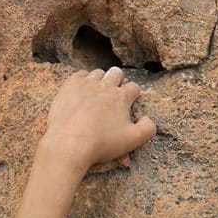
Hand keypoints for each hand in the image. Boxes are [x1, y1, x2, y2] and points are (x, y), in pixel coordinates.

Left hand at [40, 67, 155, 171]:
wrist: (68, 144)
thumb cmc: (102, 143)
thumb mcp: (134, 140)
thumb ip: (148, 128)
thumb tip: (146, 117)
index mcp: (121, 97)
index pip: (133, 87)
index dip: (134, 94)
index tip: (130, 102)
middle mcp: (105, 86)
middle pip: (116, 73)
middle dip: (118, 81)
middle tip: (114, 94)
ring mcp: (86, 84)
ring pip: (98, 73)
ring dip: (101, 80)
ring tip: (98, 92)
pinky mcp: (69, 86)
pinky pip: (80, 74)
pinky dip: (83, 80)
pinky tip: (82, 90)